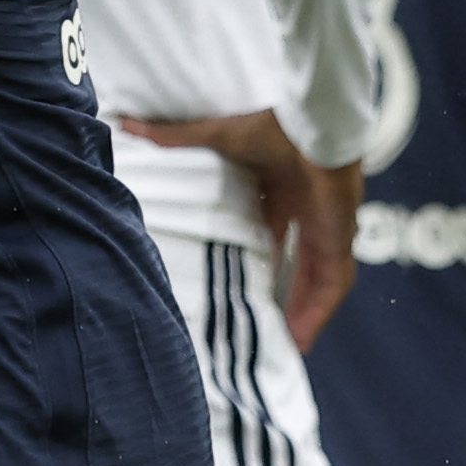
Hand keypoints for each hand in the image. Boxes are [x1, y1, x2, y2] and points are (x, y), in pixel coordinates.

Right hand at [120, 108, 362, 351]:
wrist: (314, 127)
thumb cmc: (271, 127)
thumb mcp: (214, 139)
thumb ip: (173, 138)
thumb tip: (125, 124)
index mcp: (283, 187)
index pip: (271, 226)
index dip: (255, 248)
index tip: (236, 269)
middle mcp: (307, 212)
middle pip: (293, 260)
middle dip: (278, 288)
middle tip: (257, 317)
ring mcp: (326, 229)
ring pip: (313, 280)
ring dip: (299, 309)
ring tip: (278, 341)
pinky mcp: (339, 243)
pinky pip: (330, 287)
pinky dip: (317, 313)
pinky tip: (301, 339)